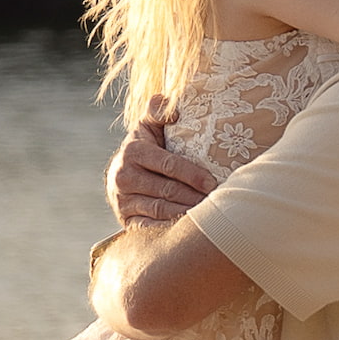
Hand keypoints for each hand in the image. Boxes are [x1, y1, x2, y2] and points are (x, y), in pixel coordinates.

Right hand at [106, 102, 217, 224]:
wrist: (120, 175)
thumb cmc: (145, 146)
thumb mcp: (148, 125)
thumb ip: (158, 110)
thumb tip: (173, 109)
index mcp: (133, 151)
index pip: (168, 164)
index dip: (192, 174)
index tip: (213, 183)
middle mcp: (124, 177)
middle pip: (167, 190)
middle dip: (194, 197)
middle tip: (218, 202)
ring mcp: (123, 201)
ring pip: (160, 211)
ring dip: (186, 214)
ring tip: (208, 216)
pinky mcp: (126, 220)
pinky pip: (150, 228)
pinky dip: (170, 230)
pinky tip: (188, 230)